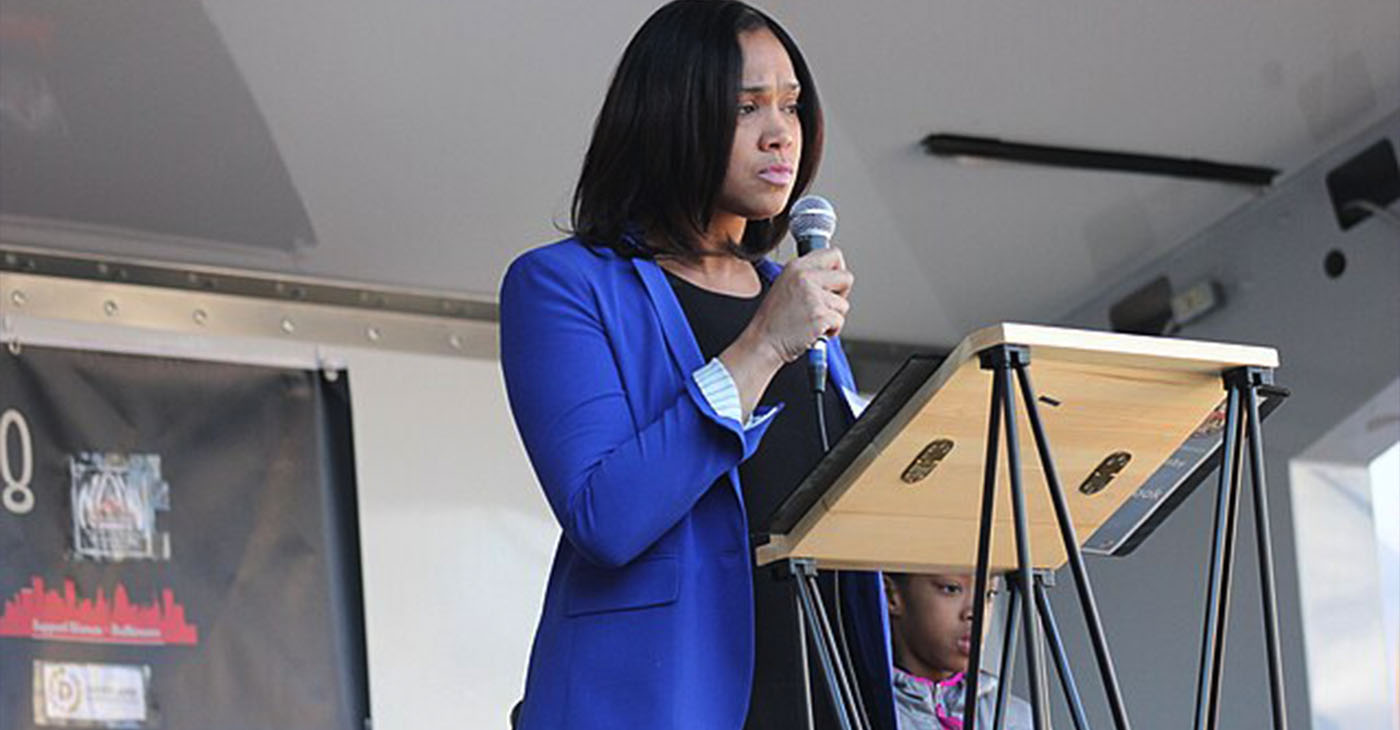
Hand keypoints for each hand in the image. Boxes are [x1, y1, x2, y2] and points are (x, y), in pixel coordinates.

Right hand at [717, 247, 851, 419]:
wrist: (763, 343)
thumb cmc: (774, 320)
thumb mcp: (785, 285)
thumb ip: (808, 275)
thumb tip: (833, 274)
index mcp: (796, 267)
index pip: (833, 254)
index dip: (838, 270)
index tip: (832, 283)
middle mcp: (805, 277)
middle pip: (846, 277)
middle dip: (841, 294)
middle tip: (825, 305)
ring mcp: (813, 296)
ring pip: (844, 304)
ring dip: (833, 316)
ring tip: (812, 320)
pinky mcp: (819, 316)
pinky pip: (839, 321)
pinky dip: (831, 331)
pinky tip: (814, 331)